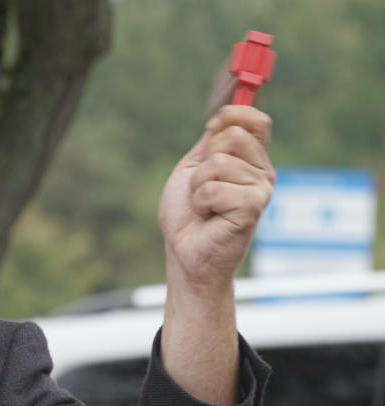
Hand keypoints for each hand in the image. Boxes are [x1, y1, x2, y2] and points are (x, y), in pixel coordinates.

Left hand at [158, 105, 274, 294]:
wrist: (185, 252)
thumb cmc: (187, 215)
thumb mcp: (193, 169)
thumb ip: (211, 142)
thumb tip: (225, 113)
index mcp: (250, 160)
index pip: (256, 120)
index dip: (232, 115)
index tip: (211, 128)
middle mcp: (261, 172)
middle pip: (233, 135)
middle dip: (204, 161)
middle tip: (202, 187)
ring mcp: (261, 189)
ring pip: (218, 163)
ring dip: (198, 186)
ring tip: (205, 206)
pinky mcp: (253, 206)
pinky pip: (215, 188)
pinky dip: (201, 202)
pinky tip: (209, 217)